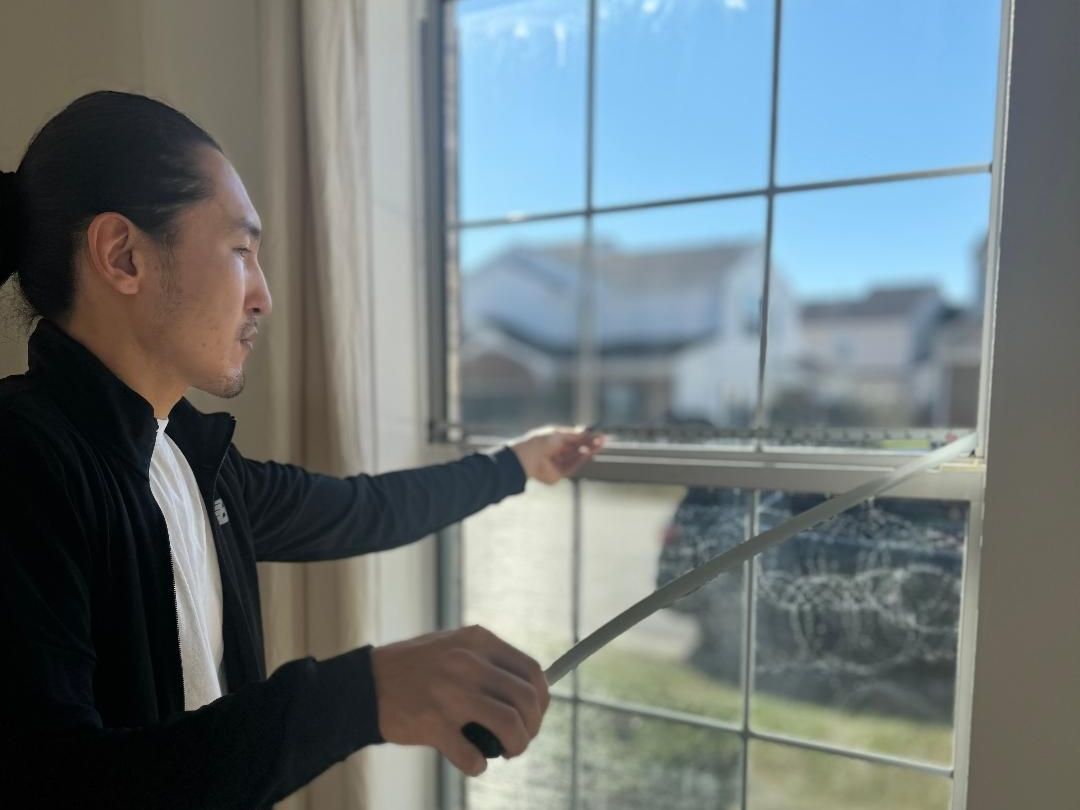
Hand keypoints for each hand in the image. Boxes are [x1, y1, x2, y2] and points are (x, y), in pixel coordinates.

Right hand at [370, 626, 550, 775]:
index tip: (535, 715)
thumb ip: (487, 661)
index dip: (542, 699)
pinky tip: (472, 761)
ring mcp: (451, 693)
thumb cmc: (413, 668)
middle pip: (527, 699)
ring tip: (505, 752)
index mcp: (478, 641)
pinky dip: (478, 765)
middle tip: (520, 740)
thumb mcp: (453, 646)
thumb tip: (530, 690)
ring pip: (510, 726)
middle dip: (532, 727)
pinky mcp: (433, 724)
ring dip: (516, 746)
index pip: (532, 670)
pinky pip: (473, 756)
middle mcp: (469, 663)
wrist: (364, 685)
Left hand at [509, 426, 605, 483]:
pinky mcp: (558, 475)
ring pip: (577, 459)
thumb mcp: (560, 435)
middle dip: (590, 445)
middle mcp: (558, 453)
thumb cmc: (540, 441)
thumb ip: (576, 435)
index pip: (575, 440)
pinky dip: (580, 460)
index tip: (599, 435)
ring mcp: (559, 464)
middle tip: (603, 441)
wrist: (527, 457)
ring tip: (596, 445)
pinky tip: (586, 453)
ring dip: (587, 452)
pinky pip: (572, 467)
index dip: (587, 438)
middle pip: (578, 450)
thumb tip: (590, 434)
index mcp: (556, 442)